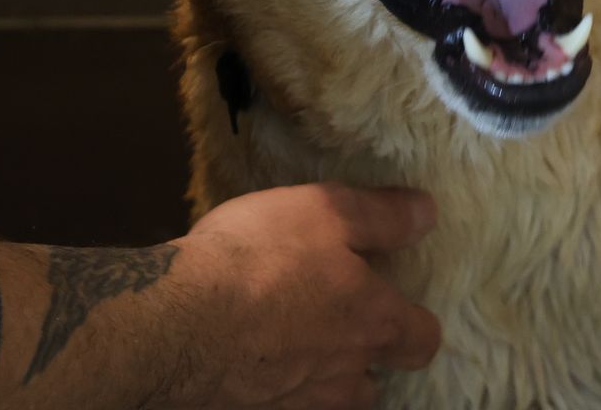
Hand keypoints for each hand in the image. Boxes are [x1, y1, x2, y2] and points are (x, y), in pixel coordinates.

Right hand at [165, 183, 440, 409]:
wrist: (172, 323)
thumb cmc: (259, 258)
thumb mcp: (326, 211)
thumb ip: (382, 216)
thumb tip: (428, 215)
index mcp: (373, 324)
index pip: (423, 341)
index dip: (416, 323)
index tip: (396, 301)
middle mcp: (343, 376)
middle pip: (374, 383)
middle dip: (366, 360)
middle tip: (337, 324)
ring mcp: (295, 405)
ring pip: (327, 400)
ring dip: (319, 377)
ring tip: (289, 343)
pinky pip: (279, 406)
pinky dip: (273, 389)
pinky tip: (249, 360)